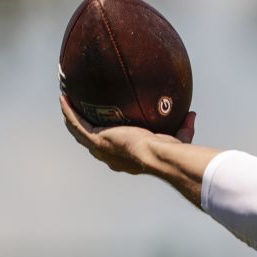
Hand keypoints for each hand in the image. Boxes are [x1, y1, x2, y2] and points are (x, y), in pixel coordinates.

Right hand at [60, 94, 196, 173]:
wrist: (158, 155)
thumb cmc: (170, 152)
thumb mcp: (178, 138)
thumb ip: (184, 127)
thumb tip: (192, 114)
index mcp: (125, 158)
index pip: (113, 150)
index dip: (107, 140)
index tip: (106, 128)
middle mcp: (109, 155)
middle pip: (91, 142)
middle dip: (84, 129)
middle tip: (80, 114)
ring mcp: (100, 148)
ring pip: (79, 132)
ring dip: (71, 118)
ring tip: (66, 103)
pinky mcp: (96, 139)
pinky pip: (76, 123)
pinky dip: (69, 111)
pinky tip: (64, 98)